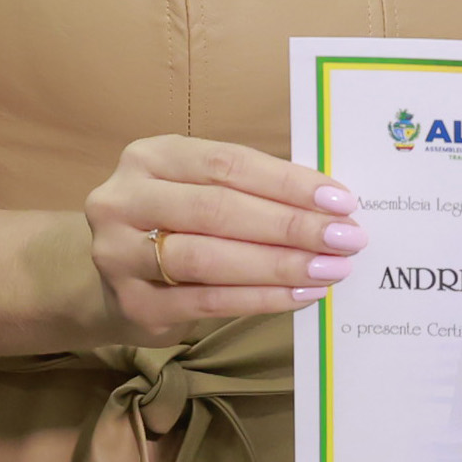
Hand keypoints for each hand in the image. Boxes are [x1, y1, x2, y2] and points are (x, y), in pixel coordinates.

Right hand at [84, 134, 366, 343]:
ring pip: (210, 258)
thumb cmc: (177, 220)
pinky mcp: (133, 305)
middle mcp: (124, 200)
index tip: (340, 199)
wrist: (116, 276)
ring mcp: (119, 255)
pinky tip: (300, 295)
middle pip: (219, 209)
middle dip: (290, 224)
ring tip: (330, 269)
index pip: (228, 163)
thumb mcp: (200, 186)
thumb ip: (250, 187)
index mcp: (150, 156)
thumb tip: (330, 202)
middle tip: (345, 238)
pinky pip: (207, 301)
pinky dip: (260, 299)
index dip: (287, 181)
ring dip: (279, 264)